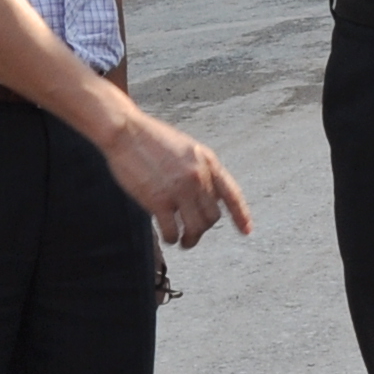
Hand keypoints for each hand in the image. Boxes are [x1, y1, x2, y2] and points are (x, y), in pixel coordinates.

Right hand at [106, 108, 252, 248]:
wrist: (126, 132)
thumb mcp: (186, 148)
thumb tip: (207, 197)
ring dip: (191, 239)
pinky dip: (172, 238)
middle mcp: (198, 177)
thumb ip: (199, 170)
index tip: (246, 231)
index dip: (241, 215)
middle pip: (212, 216)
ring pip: (196, 227)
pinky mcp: (159, 200)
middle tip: (193, 233)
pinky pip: (172, 230)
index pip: (232, 194)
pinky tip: (168, 237)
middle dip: (204, 228)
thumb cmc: (151, 139)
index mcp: (208, 162)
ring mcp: (180, 189)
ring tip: (184, 242)